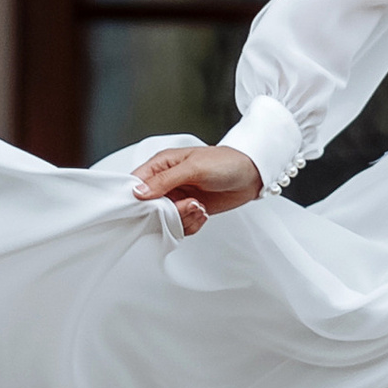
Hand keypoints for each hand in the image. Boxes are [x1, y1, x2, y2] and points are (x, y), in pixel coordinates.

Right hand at [131, 143, 261, 234]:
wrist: (251, 174)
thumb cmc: (225, 162)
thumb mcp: (193, 167)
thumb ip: (165, 180)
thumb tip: (138, 192)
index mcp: (161, 165)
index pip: (136, 183)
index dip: (135, 197)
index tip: (144, 208)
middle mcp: (166, 183)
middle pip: (149, 207)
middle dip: (166, 212)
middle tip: (186, 205)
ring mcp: (177, 198)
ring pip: (165, 220)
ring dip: (182, 218)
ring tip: (198, 207)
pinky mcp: (189, 210)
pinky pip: (180, 226)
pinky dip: (191, 224)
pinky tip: (203, 213)